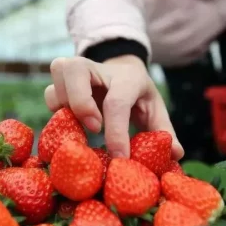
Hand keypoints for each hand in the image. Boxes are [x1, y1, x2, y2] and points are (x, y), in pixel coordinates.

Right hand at [44, 55, 183, 159]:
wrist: (120, 69)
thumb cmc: (137, 95)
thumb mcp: (154, 109)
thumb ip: (162, 131)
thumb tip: (176, 154)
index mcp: (127, 78)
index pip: (117, 101)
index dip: (116, 132)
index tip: (119, 157)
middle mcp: (99, 68)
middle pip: (75, 69)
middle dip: (79, 101)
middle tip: (93, 127)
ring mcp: (77, 71)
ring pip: (58, 74)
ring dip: (64, 103)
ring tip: (78, 126)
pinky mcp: (62, 81)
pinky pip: (49, 91)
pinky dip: (55, 109)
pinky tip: (69, 124)